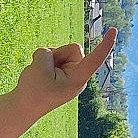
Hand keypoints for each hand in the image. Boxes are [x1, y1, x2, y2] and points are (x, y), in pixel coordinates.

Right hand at [0, 29, 115, 137]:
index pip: (96, 59)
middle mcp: (77, 75)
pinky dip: (44, 61)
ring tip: (41, 75)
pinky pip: (54, 56)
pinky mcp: (62, 72)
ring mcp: (70, 73)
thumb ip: (46, 53)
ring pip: (62, 51)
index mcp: (78, 79)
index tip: (113, 30)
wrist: (23, 107)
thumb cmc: (33, 92)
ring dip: (49, 58)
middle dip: (57, 53)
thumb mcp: (39, 68)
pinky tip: (40, 75)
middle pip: (73, 48)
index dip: (105, 44)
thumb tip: (48, 53)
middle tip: (44, 72)